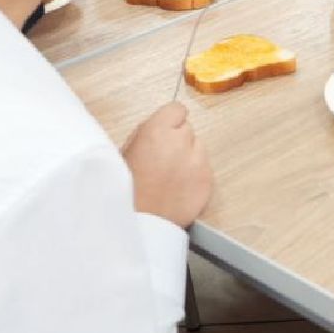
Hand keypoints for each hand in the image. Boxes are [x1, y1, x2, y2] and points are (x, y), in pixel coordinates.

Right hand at [123, 103, 211, 226]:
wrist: (137, 222)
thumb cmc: (126, 188)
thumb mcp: (125, 151)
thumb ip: (147, 134)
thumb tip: (159, 128)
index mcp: (157, 130)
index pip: (177, 110)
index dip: (170, 122)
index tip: (166, 132)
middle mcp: (181, 141)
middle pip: (188, 130)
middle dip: (179, 141)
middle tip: (165, 159)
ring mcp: (198, 161)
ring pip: (199, 149)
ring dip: (189, 158)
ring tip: (172, 177)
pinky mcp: (208, 180)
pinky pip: (205, 170)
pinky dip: (196, 177)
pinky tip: (179, 189)